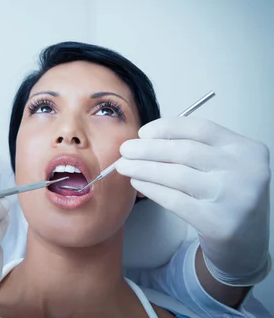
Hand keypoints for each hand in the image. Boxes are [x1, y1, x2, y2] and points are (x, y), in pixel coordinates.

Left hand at [116, 117, 270, 285]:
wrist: (247, 244)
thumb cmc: (227, 198)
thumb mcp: (224, 166)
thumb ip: (196, 149)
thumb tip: (146, 140)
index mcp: (246, 149)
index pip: (201, 128)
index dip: (167, 128)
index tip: (143, 133)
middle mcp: (245, 171)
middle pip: (185, 151)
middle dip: (147, 149)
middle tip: (125, 150)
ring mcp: (234, 198)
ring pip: (177, 174)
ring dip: (144, 168)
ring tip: (124, 166)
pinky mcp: (218, 223)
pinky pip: (175, 200)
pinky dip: (151, 189)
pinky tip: (138, 184)